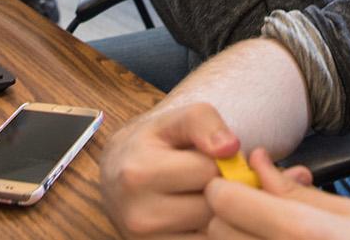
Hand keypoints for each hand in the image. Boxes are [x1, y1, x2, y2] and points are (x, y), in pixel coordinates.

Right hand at [102, 103, 240, 236]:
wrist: (118, 175)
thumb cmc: (152, 143)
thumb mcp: (173, 121)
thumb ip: (204, 122)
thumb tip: (231, 148)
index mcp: (138, 174)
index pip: (208, 171)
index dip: (218, 162)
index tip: (208, 158)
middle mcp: (138, 215)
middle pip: (211, 206)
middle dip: (219, 191)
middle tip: (206, 179)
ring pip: (211, 231)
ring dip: (215, 214)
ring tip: (200, 196)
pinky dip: (206, 231)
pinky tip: (196, 215)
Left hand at [203, 147, 349, 239]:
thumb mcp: (348, 214)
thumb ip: (294, 189)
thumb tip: (257, 160)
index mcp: (299, 231)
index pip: (225, 198)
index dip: (227, 186)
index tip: (240, 185)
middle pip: (217, 227)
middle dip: (229, 215)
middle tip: (259, 215)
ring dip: (236, 238)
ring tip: (268, 235)